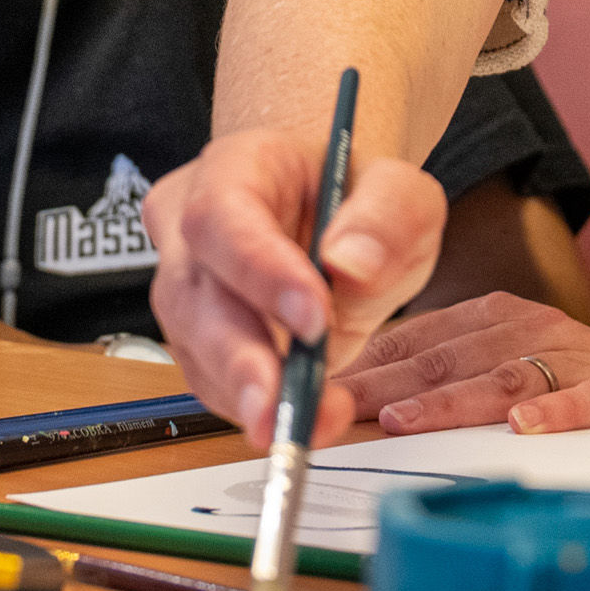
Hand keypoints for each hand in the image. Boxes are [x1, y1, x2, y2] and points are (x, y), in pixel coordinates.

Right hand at [148, 128, 444, 442]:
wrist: (337, 221)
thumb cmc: (358, 198)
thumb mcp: (400, 191)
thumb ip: (386, 216)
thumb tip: (351, 263)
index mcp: (235, 168)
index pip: (221, 215)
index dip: (259, 271)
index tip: (312, 317)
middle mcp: (192, 226)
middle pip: (191, 293)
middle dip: (238, 358)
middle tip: (280, 406)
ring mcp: (188, 287)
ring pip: (194, 347)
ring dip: (248, 395)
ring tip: (310, 422)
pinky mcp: (201, 341)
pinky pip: (213, 382)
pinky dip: (258, 409)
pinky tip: (307, 419)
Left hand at [345, 293, 589, 436]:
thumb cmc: (559, 373)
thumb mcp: (493, 358)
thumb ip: (431, 371)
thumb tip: (339, 405)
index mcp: (489, 317)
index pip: (414, 338)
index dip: (361, 365)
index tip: (313, 390)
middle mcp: (529, 327)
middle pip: (449, 357)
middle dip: (388, 385)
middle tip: (337, 410)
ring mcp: (580, 355)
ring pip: (509, 377)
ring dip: (454, 399)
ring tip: (409, 419)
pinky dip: (561, 412)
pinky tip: (526, 427)